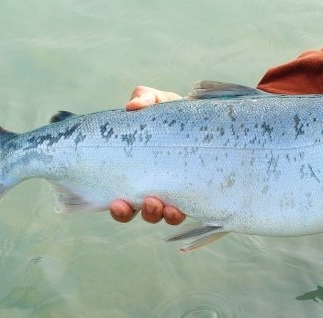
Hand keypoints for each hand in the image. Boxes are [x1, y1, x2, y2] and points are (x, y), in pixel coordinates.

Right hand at [109, 86, 185, 224]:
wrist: (205, 118)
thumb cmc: (173, 113)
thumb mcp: (157, 102)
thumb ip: (144, 98)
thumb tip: (132, 106)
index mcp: (137, 172)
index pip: (122, 198)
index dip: (119, 207)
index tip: (117, 202)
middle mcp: (152, 187)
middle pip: (140, 212)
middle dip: (141, 212)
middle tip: (147, 203)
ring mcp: (174, 191)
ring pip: (162, 215)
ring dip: (160, 214)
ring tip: (164, 207)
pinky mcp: (194, 191)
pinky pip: (186, 209)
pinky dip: (180, 211)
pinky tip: (179, 208)